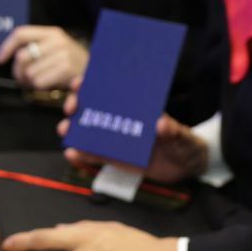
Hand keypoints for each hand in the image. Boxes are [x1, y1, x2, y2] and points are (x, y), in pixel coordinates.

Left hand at [0, 26, 88, 90]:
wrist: (100, 73)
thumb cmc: (72, 63)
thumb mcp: (56, 49)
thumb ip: (36, 48)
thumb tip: (5, 55)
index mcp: (52, 33)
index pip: (21, 33)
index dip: (6, 46)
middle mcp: (57, 40)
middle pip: (22, 57)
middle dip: (18, 72)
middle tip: (23, 79)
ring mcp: (62, 54)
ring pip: (29, 72)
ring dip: (29, 82)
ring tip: (39, 82)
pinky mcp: (66, 69)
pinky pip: (39, 81)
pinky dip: (40, 87)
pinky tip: (48, 86)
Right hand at [58, 82, 207, 183]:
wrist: (186, 168)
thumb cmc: (184, 143)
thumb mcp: (182, 136)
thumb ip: (173, 130)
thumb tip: (161, 123)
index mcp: (136, 107)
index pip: (112, 90)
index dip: (93, 84)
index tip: (81, 82)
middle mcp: (122, 120)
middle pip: (93, 108)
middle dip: (77, 104)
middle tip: (71, 107)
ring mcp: (117, 140)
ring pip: (89, 131)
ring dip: (73, 129)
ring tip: (65, 130)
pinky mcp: (116, 159)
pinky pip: (95, 156)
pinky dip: (82, 155)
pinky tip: (72, 154)